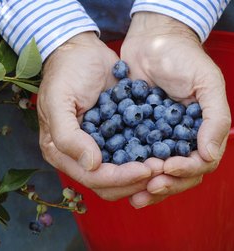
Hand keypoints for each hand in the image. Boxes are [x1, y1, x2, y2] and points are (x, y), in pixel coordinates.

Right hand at [37, 32, 152, 200]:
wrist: (80, 50)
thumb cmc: (66, 73)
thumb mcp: (59, 100)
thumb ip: (67, 136)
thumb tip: (92, 165)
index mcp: (60, 152)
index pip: (92, 177)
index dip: (120, 178)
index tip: (146, 169)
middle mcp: (77, 156)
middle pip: (109, 184)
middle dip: (135, 180)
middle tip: (162, 168)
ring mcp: (96, 147)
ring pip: (122, 174)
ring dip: (144, 173)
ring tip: (166, 163)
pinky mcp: (112, 137)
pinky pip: (131, 155)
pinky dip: (146, 157)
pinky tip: (164, 151)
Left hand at [121, 13, 230, 207]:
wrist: (151, 41)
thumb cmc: (183, 58)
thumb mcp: (207, 82)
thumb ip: (214, 118)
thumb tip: (209, 155)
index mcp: (200, 132)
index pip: (198, 163)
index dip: (185, 171)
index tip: (166, 168)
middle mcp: (179, 139)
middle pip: (176, 174)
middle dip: (164, 185)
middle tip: (148, 190)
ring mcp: (156, 137)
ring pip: (153, 171)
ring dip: (144, 184)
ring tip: (133, 195)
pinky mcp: (134, 131)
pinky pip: (132, 155)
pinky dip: (126, 168)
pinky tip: (116, 176)